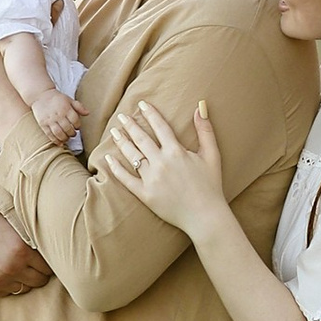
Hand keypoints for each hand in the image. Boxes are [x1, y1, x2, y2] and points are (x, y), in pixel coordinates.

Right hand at [0, 195, 49, 296]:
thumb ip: (32, 235)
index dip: (47, 262)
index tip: (43, 257)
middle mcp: (12, 266)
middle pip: (39, 280)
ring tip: (16, 267)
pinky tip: (2, 271)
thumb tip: (58, 244)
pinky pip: (7, 292)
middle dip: (37, 272)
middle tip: (31, 264)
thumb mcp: (12, 222)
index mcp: (22, 248)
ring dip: (23, 280)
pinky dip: (7, 284)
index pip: (48, 266)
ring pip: (24, 288)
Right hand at [29, 87, 82, 141]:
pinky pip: (50, 134)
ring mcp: (50, 120)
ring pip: (59, 133)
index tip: (77, 127)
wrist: (41, 95)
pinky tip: (59, 143)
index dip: (78, 126)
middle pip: (67, 128)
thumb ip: (79, 107)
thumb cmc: (57, 98)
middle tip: (73, 134)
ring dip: (64, 138)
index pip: (75, 120)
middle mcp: (58, 115)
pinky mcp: (43, 124)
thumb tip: (88, 113)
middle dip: (72, 134)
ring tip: (67, 138)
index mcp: (66, 108)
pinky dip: (55, 140)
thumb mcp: (69, 100)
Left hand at [98, 94, 230, 234]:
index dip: (150, 113)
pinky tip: (108, 159)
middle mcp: (161, 163)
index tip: (141, 104)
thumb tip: (201, 107)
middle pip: (141, 138)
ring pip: (131, 156)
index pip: (160, 126)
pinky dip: (115, 169)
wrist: (205, 216)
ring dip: (122, 142)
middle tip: (122, 116)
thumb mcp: (212, 155)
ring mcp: (151, 179)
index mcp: (176, 151)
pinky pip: (126, 179)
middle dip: (130, 125)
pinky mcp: (145, 194)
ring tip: (114, 132)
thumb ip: (205, 130)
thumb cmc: (210, 186)